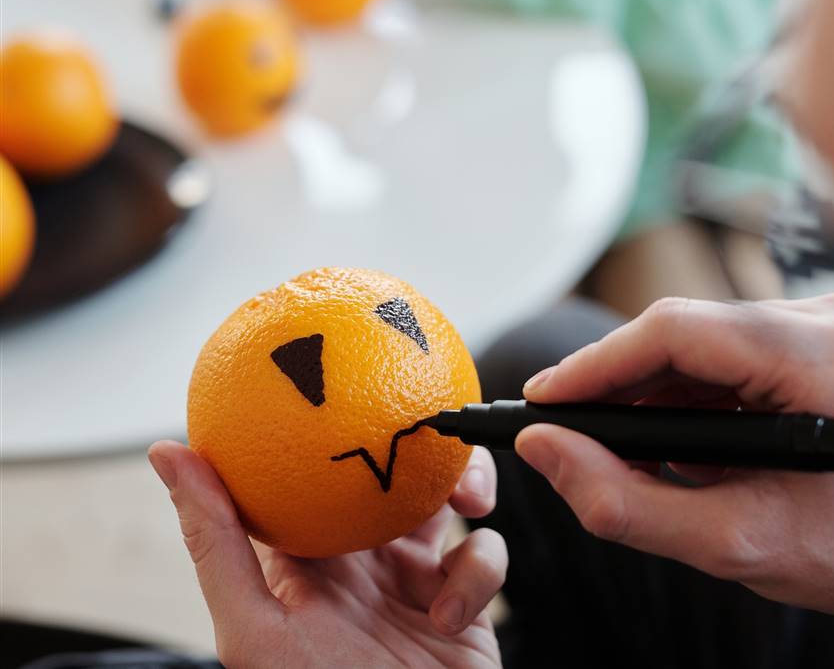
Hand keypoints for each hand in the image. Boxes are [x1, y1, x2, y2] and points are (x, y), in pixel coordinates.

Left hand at [148, 441, 504, 667]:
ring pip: (448, 498)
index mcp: (314, 556)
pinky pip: (488, 556)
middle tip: (427, 421)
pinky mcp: (466, 600)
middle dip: (416, 443)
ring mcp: (416, 578)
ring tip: (468, 496)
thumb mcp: (255, 628)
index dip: (324, 427)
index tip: (333, 382)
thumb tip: (167, 452)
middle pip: (393, 473)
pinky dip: (480, 576)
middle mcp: (366, 559)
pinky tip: (451, 611)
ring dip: (466, 485)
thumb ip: (216, 542)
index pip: (315, 474)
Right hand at [515, 293, 833, 632]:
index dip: (598, 363)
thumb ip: (628, 502)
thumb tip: (545, 450)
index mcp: (814, 356)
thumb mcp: (742, 542)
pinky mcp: (822, 341)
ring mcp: (827, 326)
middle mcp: (823, 321)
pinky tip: (677, 438)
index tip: (546, 399)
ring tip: (620, 445)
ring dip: (654, 391)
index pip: (675, 330)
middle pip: (685, 331)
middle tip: (568, 428)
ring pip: (705, 342)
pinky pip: (734, 352)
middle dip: (618, 383)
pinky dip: (693, 394)